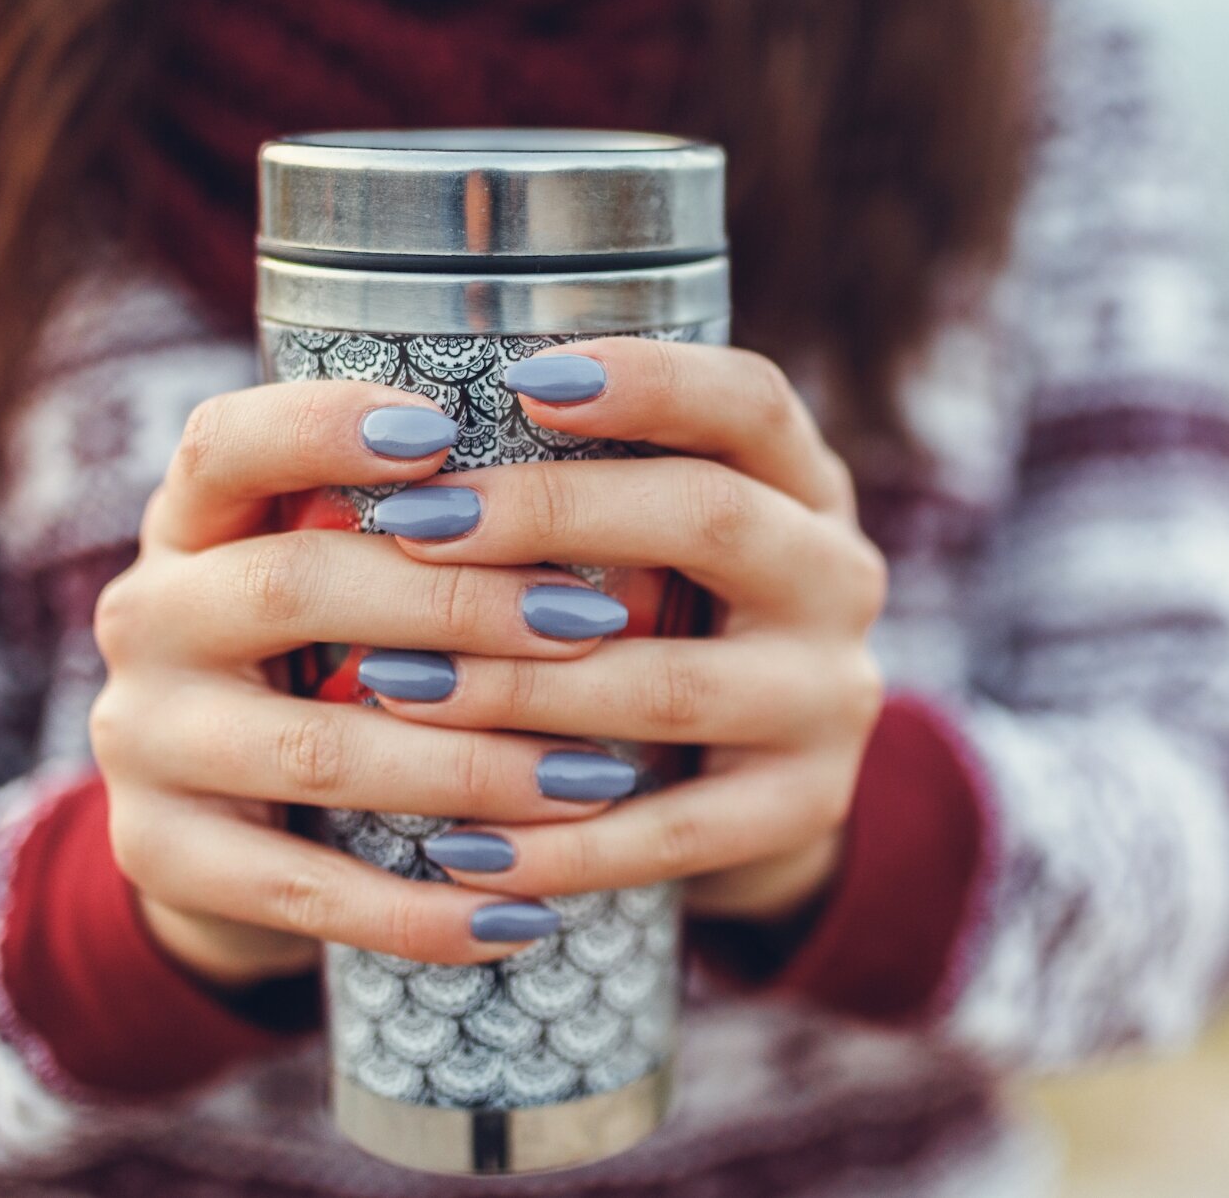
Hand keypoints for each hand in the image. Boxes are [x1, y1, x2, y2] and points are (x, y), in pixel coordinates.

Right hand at [90, 382, 637, 986]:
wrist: (227, 826)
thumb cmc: (338, 656)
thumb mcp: (355, 575)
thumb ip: (432, 532)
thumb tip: (621, 507)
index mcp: (194, 518)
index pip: (227, 443)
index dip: (323, 427)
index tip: (443, 432)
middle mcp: (149, 613)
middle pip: (294, 587)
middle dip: (460, 605)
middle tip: (594, 621)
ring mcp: (141, 738)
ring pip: (317, 749)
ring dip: (471, 767)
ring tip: (596, 778)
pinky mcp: (160, 853)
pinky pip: (301, 889)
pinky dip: (421, 911)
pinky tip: (520, 918)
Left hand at [369, 337, 886, 923]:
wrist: (765, 788)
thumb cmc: (666, 622)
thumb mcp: (666, 537)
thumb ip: (588, 482)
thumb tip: (392, 427)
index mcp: (803, 485)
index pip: (751, 403)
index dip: (650, 383)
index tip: (524, 380)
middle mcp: (836, 577)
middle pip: (711, 519)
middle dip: (551, 515)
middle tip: (415, 525)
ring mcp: (830, 698)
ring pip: (674, 684)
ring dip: (521, 687)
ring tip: (395, 686)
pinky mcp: (804, 807)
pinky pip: (674, 831)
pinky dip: (562, 844)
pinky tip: (459, 849)